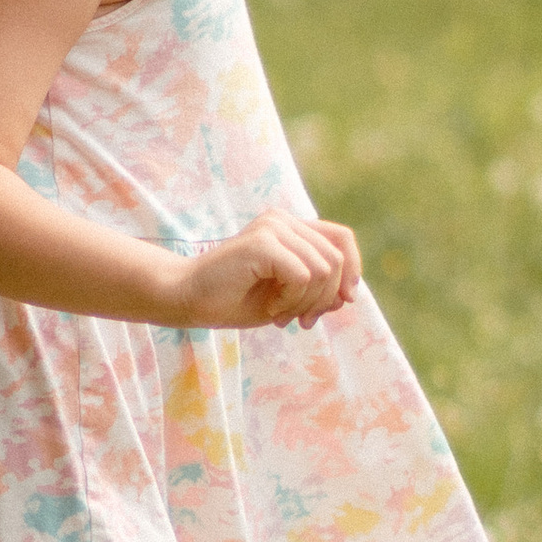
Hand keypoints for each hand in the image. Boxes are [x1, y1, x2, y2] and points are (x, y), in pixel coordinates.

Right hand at [169, 213, 362, 330]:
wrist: (188, 300)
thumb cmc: (234, 300)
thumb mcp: (287, 298)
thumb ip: (318, 291)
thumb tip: (348, 296)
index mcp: (290, 227)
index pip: (342, 238)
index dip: (352, 270)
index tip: (342, 302)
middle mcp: (282, 220)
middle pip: (336, 259)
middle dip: (325, 299)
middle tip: (301, 320)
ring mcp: (272, 228)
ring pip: (323, 270)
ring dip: (306, 303)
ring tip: (280, 313)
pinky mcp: (262, 243)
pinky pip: (303, 277)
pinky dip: (292, 300)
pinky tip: (271, 308)